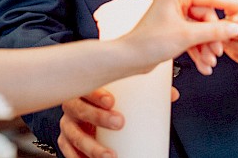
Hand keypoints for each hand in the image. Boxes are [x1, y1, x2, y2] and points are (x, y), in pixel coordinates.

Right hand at [58, 87, 180, 157]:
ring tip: (109, 156)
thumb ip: (144, 92)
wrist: (89, 112)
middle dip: (98, 117)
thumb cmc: (107, 99)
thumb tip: (171, 94)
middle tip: (119, 123)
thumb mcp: (122, 92)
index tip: (111, 100)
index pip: (86, 85)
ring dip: (91, 147)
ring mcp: (68, 124)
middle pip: (79, 110)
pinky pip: (67, 150)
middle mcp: (73, 105)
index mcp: (85, 88)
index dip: (96, 93)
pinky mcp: (66, 140)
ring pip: (74, 135)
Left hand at [121, 0, 237, 74]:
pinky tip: (204, 63)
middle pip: (206, 17)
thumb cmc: (147, 42)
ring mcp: (174, 16)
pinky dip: (199, 50)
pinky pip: (193, 37)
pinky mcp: (174, 29)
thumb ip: (213, 31)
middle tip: (219, 50)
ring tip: (209, 61)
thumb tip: (232, 27)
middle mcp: (175, 1)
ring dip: (207, 46)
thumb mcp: (187, 36)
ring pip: (201, 29)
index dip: (228, 4)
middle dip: (213, 37)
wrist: (130, 59)